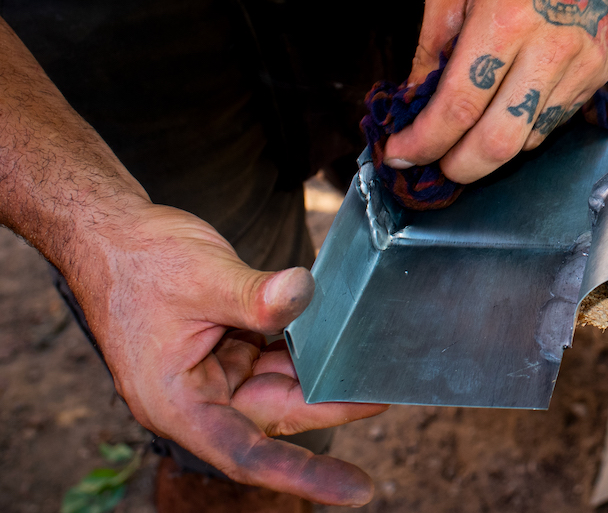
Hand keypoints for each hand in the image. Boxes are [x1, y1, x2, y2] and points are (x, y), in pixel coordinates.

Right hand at [69, 203, 385, 505]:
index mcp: (179, 403)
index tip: (357, 489)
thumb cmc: (139, 262)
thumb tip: (304, 292)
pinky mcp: (221, 345)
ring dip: (314, 369)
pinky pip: (268, 353)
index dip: (305, 475)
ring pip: (275, 382)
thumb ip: (255, 294)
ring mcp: (211, 370)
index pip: (249, 454)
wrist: (111, 235)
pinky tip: (329, 330)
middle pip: (273, 413)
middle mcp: (198, 396)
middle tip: (380, 389)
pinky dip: (296, 343)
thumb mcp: (202, 277)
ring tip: (364, 357)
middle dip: (325, 401)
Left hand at [384, 0, 607, 183]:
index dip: (422, 142)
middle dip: (456, 167)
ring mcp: (582, 64)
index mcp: (503, 20)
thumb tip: (412, 106)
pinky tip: (502, 108)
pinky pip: (553, 124)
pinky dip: (519, 129)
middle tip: (432, 166)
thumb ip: (427, 52)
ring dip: (487, 150)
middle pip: (498, 143)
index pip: (458, 106)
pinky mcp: (601, 73)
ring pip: (528, 141)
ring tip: (465, 133)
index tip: (398, 155)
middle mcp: (550, 48)